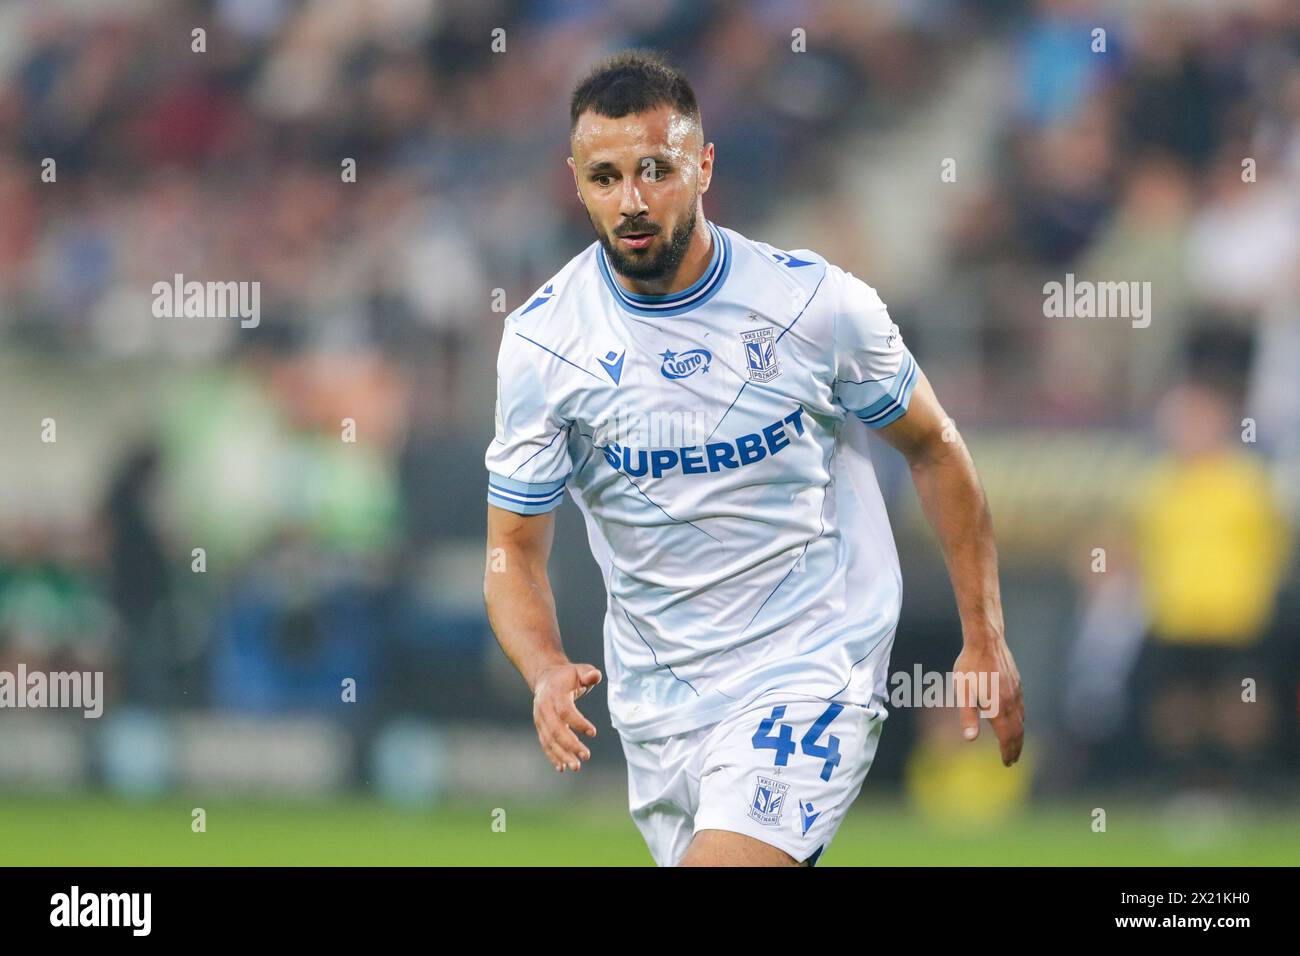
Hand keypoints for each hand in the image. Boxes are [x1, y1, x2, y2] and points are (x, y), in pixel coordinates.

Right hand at [532, 661, 601, 771]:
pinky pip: (545, 744)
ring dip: (562, 755)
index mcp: (554, 693)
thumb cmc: (567, 676)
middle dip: (570, 745)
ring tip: (576, 767)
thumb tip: (595, 676)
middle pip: (555, 729)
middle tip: (586, 756)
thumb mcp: (579, 670)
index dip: (578, 723)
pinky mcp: (540, 728)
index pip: (565, 711)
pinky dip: (553, 756)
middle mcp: (544, 708)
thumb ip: (588, 673)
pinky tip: (563, 768)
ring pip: (549, 740)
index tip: (593, 733)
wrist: (546, 678)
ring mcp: (540, 719)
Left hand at [952, 638, 1023, 765]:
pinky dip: (1021, 720)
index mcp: (998, 707)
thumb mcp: (963, 692)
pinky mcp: (1017, 683)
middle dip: (1015, 748)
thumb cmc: (969, 666)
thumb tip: (970, 739)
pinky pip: (1022, 707)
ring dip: (1019, 736)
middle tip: (1012, 761)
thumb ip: (967, 716)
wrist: (985, 640)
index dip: (1007, 752)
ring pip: (1022, 720)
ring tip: (1015, 746)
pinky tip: (1016, 720)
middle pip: (1018, 732)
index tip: (1007, 763)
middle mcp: (1011, 702)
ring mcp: (1016, 692)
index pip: (1006, 737)